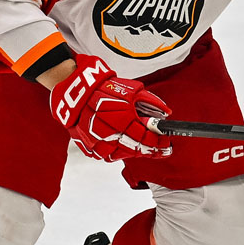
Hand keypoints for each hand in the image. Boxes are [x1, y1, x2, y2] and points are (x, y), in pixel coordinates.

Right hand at [49, 55, 171, 161]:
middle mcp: (109, 133)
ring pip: (122, 155)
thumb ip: (151, 102)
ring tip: (141, 146)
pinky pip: (107, 155)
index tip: (167, 143)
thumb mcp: (132, 91)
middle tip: (159, 149)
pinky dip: (117, 151)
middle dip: (150, 150)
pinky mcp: (89, 146)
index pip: (146, 138)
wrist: (76, 92)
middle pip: (136, 150)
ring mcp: (97, 142)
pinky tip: (122, 143)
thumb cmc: (104, 89)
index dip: (159, 143)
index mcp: (122, 119)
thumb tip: (166, 113)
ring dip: (134, 151)